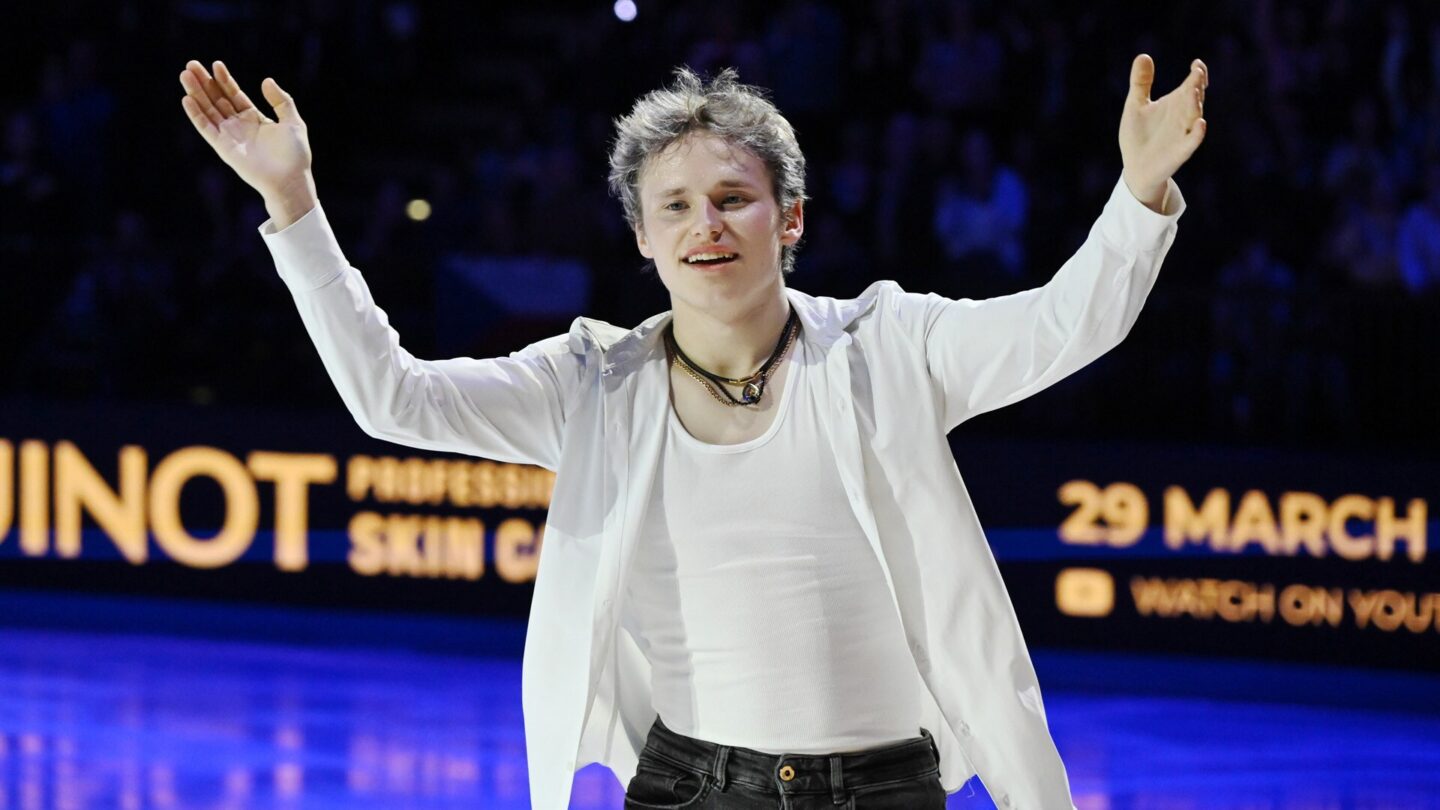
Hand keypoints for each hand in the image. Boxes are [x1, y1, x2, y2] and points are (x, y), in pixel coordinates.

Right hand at [179, 60, 315, 222]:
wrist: (290, 180)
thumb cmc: (294, 155)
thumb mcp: (293, 122)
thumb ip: (281, 101)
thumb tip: (266, 80)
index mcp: (254, 118)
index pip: (234, 94)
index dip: (225, 80)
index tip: (216, 64)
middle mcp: (239, 125)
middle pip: (217, 99)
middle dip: (205, 82)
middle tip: (192, 64)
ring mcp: (230, 136)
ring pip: (208, 110)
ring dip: (196, 93)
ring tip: (185, 74)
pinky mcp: (223, 148)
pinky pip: (206, 129)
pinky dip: (196, 115)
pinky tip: (187, 99)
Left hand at [1119, 54, 1207, 211]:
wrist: (1135, 167)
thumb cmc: (1138, 135)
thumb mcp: (1136, 105)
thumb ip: (1141, 82)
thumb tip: (1143, 55)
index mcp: (1175, 103)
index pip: (1191, 84)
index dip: (1197, 74)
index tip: (1196, 64)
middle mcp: (1183, 116)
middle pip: (1194, 98)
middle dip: (1196, 86)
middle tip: (1196, 74)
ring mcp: (1183, 134)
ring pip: (1194, 117)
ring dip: (1196, 105)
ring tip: (1195, 91)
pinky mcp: (1180, 152)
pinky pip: (1192, 141)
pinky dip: (1197, 133)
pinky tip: (1201, 124)